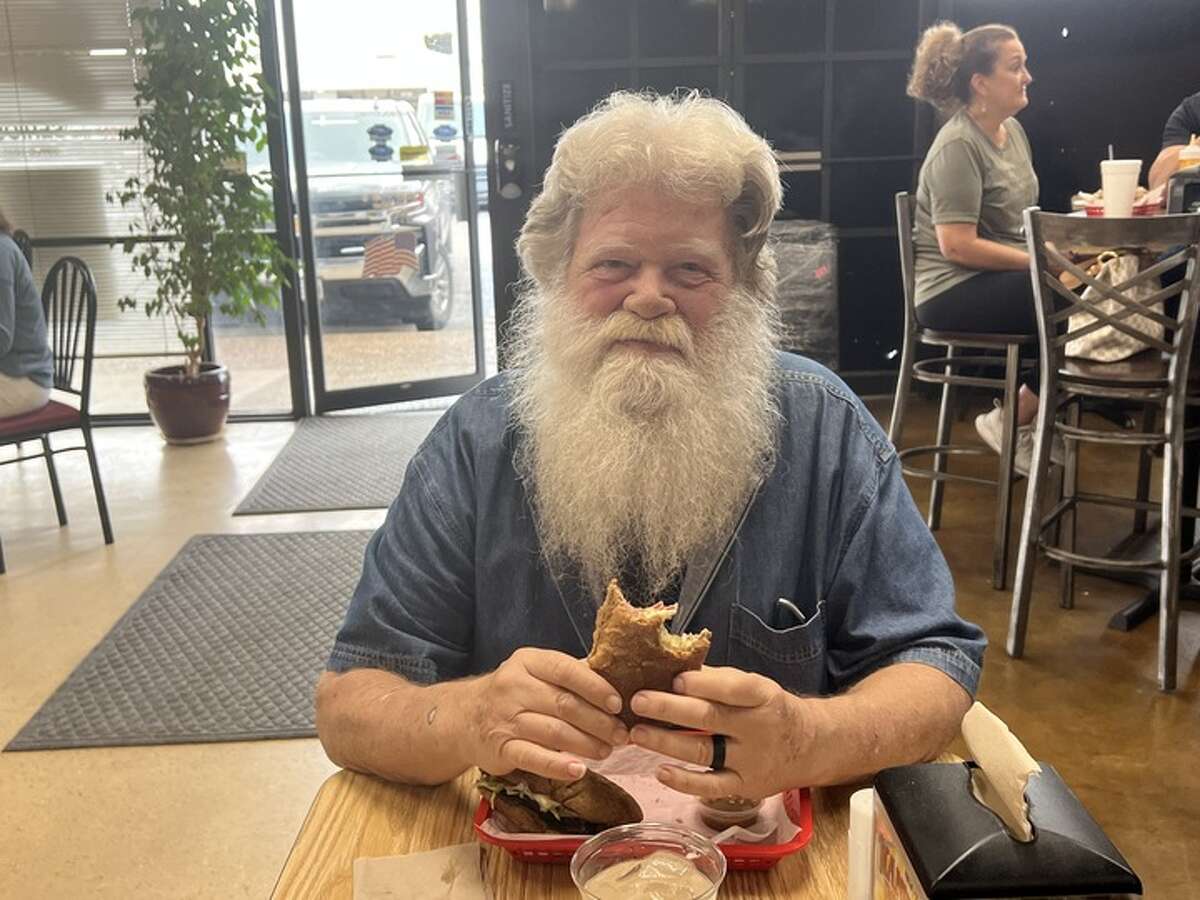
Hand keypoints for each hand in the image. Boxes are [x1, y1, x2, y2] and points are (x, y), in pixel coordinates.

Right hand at [467, 647, 628, 781]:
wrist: (464, 717)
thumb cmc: (513, 693)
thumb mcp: (534, 672)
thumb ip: (569, 674)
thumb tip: (616, 676)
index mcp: (528, 662)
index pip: (566, 670)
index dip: (596, 687)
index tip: (617, 703)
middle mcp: (514, 687)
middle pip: (564, 704)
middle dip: (598, 722)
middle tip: (621, 734)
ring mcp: (505, 719)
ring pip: (554, 732)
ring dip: (586, 744)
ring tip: (607, 751)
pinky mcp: (500, 749)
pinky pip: (533, 758)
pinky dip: (558, 766)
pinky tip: (578, 770)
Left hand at [627, 666, 820, 799]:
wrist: (812, 746)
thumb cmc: (771, 708)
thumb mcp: (755, 686)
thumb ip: (719, 680)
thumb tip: (674, 666)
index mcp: (762, 696)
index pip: (733, 688)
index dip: (704, 684)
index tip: (674, 678)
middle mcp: (758, 728)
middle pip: (710, 718)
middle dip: (670, 709)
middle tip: (637, 701)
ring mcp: (751, 761)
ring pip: (703, 751)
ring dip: (666, 743)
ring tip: (636, 733)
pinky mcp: (745, 787)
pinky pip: (711, 786)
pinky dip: (684, 781)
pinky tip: (660, 771)